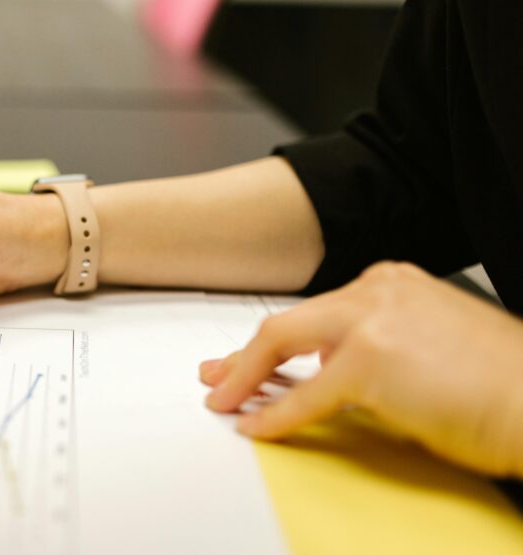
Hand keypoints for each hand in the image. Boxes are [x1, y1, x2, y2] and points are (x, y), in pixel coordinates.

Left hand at [200, 261, 522, 476]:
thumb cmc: (497, 382)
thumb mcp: (424, 344)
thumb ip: (372, 344)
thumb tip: (325, 367)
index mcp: (388, 283)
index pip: (312, 314)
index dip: (273, 343)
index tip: (247, 360)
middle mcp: (375, 290)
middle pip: (288, 323)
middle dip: (245, 356)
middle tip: (216, 376)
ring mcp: (370, 320)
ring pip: (282, 343)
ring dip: (247, 378)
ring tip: (224, 400)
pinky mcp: (370, 359)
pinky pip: (307, 393)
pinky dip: (277, 414)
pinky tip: (258, 427)